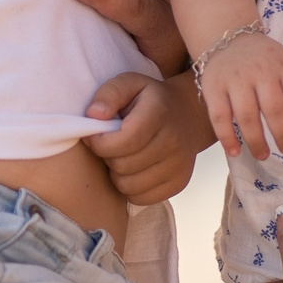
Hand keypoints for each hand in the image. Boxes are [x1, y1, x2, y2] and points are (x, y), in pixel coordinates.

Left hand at [85, 71, 213, 204]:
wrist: (189, 114)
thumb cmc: (151, 99)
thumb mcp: (129, 83)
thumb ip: (108, 94)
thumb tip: (94, 115)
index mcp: (159, 113)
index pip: (125, 140)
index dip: (100, 143)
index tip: (93, 137)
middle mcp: (174, 141)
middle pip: (123, 165)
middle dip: (108, 157)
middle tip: (110, 145)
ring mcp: (179, 165)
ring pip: (128, 186)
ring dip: (117, 174)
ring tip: (122, 156)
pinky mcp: (179, 183)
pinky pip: (141, 199)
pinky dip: (130, 188)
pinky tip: (133, 170)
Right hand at [201, 32, 282, 158]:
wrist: (227, 38)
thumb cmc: (261, 59)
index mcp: (282, 66)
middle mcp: (260, 71)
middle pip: (274, 109)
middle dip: (282, 135)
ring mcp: (235, 79)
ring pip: (247, 116)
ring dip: (256, 141)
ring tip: (263, 155)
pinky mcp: (213, 87)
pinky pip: (220, 117)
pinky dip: (227, 137)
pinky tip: (234, 152)